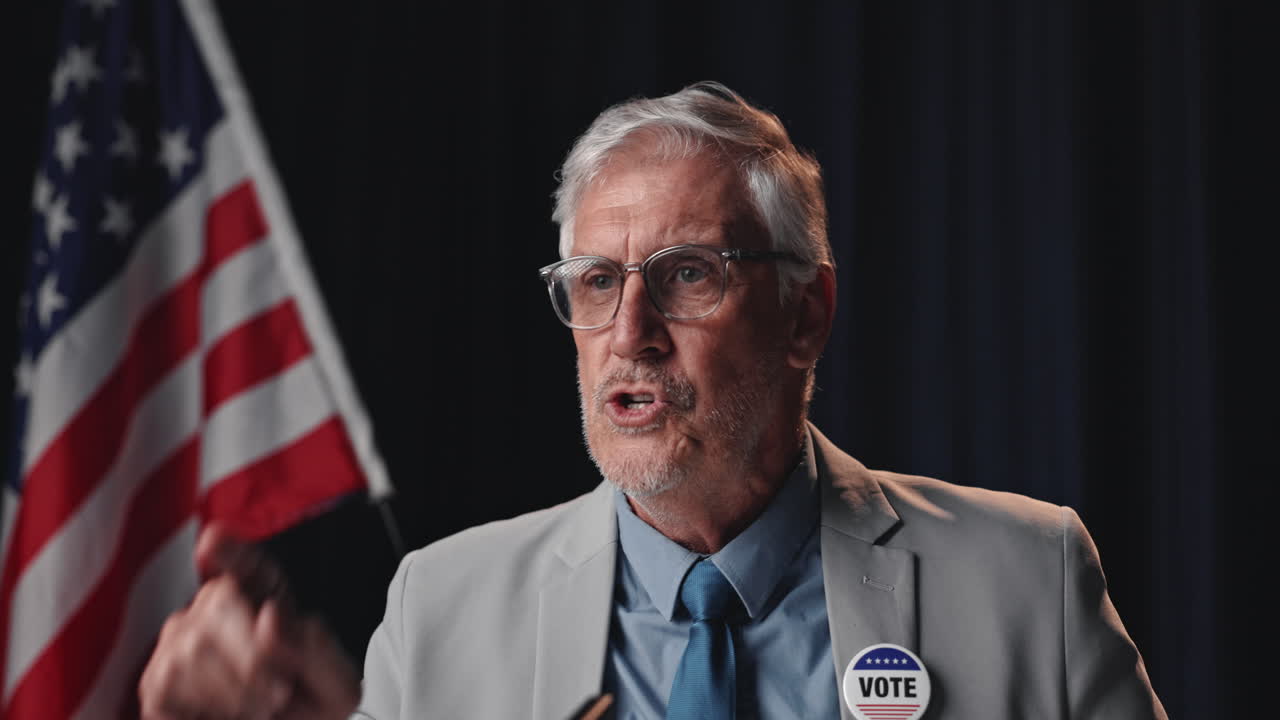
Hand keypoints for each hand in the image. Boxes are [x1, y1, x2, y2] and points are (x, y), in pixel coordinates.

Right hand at [138, 524, 359, 719]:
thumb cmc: (310, 707)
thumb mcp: (336, 684)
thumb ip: (315, 648)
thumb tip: (269, 619)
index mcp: (269, 594)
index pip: (245, 561)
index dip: (228, 550)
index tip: (213, 542)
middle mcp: (218, 606)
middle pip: (218, 603)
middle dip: (251, 655)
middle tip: (278, 691)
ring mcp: (181, 641)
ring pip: (192, 650)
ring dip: (232, 690)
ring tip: (259, 707)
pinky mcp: (157, 681)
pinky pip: (167, 685)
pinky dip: (204, 708)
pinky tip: (227, 714)